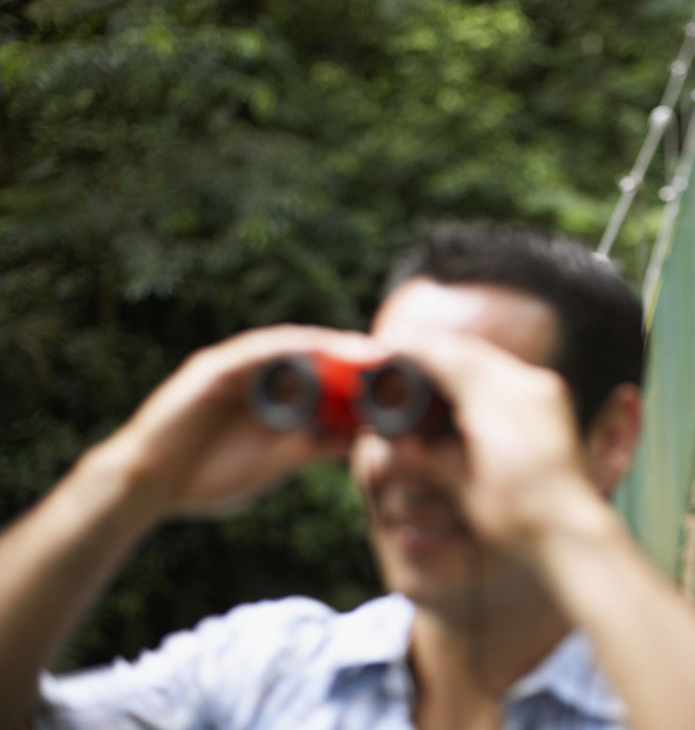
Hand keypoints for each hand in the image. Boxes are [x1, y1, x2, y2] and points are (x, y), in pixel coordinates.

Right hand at [102, 325, 382, 521]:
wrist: (149, 489)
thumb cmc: (210, 475)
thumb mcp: (278, 460)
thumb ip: (315, 446)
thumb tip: (361, 441)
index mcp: (277, 394)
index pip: (329, 375)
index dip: (364, 374)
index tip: (404, 380)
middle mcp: (259, 374)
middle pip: (318, 354)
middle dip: (356, 355)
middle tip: (397, 358)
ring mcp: (235, 368)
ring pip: (292, 347)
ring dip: (330, 346)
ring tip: (365, 352)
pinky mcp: (212, 369)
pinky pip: (254, 352)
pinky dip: (286, 348)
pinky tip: (315, 347)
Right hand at [383, 333, 596, 556]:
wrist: (571, 533)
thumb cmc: (518, 517)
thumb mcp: (462, 486)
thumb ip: (425, 457)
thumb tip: (392, 443)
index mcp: (500, 403)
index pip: (446, 357)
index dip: (412, 350)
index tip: (385, 349)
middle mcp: (527, 386)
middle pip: (468, 350)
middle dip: (431, 350)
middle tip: (398, 356)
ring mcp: (544, 391)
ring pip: (489, 357)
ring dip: (455, 359)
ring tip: (425, 371)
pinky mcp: (552, 400)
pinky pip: (508, 371)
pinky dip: (479, 372)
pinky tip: (461, 389)